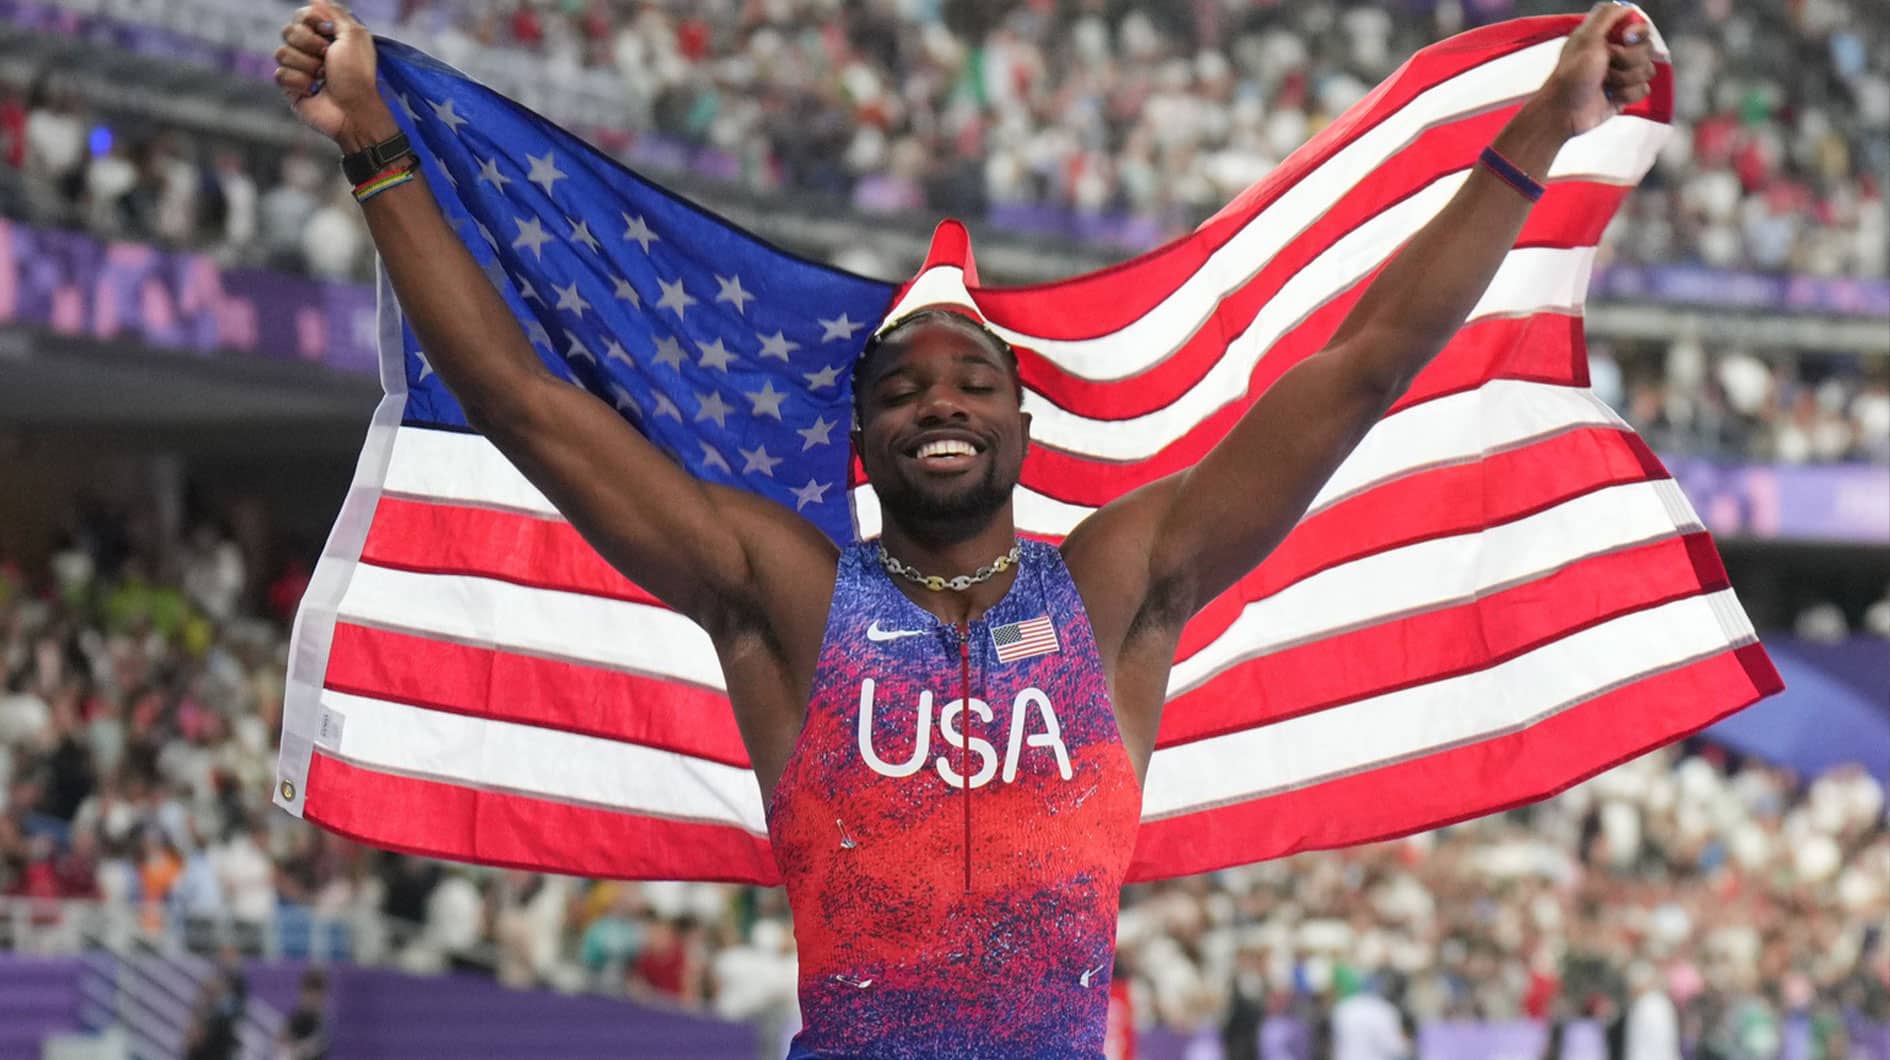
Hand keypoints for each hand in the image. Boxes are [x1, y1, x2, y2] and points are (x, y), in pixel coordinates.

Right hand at [275, 2, 381, 143]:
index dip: (312, 21)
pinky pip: (280, 74)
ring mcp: (299, 68)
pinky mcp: (291, 87)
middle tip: (327, 57)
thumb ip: (335, 12)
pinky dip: (299, 82)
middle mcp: (311, 49)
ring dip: (307, 65)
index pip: (301, 15)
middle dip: (309, 44)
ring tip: (323, 77)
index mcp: (326, 36)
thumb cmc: (357, 74)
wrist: (354, 110)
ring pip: (281, 53)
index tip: (329, 32)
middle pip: (288, 31)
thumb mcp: (354, 35)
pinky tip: (313, 90)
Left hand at [1536, 2, 1655, 137]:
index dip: (1638, 33)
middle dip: (1628, 60)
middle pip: (1647, 49)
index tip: (1625, 39)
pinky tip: (1610, 96)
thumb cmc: (1571, 76)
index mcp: (1607, 37)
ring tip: (1605, 83)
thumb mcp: (1586, 38)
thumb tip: (1625, 6)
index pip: (1640, 27)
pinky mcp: (1625, 94)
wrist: (1565, 111)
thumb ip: (1605, 16)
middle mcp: (1617, 53)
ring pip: (1647, 71)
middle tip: (1607, 66)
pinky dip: (1627, 94)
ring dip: (1625, 78)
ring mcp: (1622, 74)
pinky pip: (1643, 90)